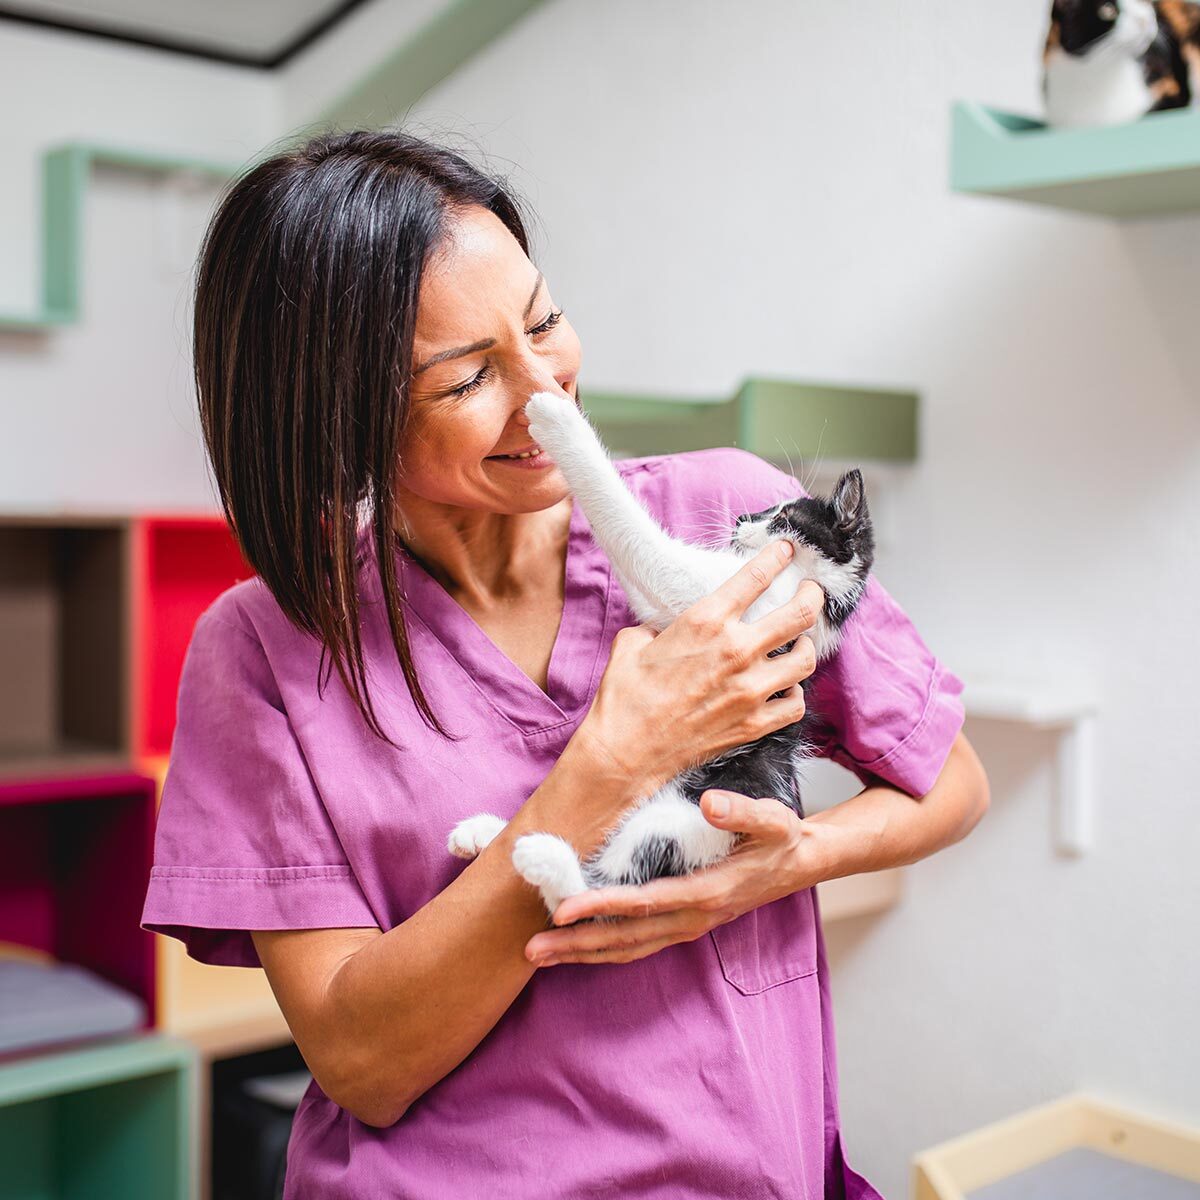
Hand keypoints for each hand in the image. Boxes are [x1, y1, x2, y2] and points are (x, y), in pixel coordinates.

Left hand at [523, 788, 825, 966]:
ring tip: (538, 955)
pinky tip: (575, 948)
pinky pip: (637, 944)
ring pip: (627, 948)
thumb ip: (743, 811)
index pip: (644, 904)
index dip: (602, 907)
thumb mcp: (773, 819)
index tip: (563, 909)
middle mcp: (692, 918)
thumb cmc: (781, 838)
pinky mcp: (683, 924)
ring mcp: (687, 926)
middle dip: (576, 946)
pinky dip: (602, 949)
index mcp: (707, 893)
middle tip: (529, 949)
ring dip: (582, 954)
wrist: (800, 863)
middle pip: (626, 938)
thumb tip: (710, 802)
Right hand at [580, 539, 825, 794]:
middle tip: (811, 592)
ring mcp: (750, 690)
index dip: (777, 557)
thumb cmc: (625, 698)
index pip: (756, 577)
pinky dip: (795, 694)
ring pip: (806, 660)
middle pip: (799, 614)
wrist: (625, 752)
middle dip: (812, 597)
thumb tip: (663, 631)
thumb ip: (657, 629)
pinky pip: (796, 704)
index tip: (786, 550)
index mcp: (706, 622)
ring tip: (801, 643)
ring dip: (807, 647)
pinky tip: (785, 689)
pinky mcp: (754, 724)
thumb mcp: (632, 644)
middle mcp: (736, 650)